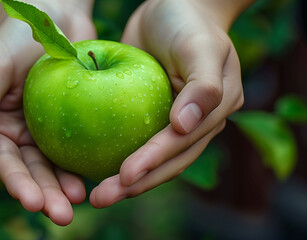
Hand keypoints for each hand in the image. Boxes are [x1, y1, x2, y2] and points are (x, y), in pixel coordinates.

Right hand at [0, 0, 95, 225]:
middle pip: (33, 171)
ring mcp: (50, 129)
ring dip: (66, 186)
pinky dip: (87, 162)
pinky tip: (97, 176)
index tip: (33, 202)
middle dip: (46, 196)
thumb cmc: (13, 39)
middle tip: (63, 214)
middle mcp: (23, 134)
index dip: (17, 184)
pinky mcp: (76, 121)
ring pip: (57, 164)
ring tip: (81, 201)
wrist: (52, 16)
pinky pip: (81, 145)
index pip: (6, 162)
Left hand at [90, 0, 244, 207]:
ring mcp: (173, 124)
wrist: (173, 6)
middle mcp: (195, 125)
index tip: (125, 176)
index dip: (154, 163)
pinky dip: (117, 157)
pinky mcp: (150, 117)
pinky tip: (94, 169)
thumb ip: (202, 87)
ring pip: (150, 160)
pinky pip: (134, 141)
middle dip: (135, 184)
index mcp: (213, 113)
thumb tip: (184, 128)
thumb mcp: (200, 47)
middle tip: (101, 198)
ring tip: (97, 196)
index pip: (181, 145)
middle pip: (166, 163)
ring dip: (125, 181)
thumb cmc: (187, 22)